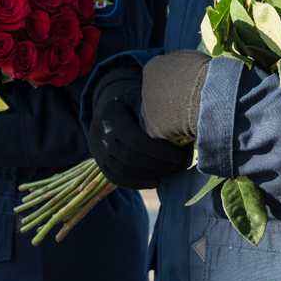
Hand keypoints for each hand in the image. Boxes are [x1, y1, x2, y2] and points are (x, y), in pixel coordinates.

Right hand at [87, 68, 191, 189]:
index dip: (158, 150)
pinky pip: (118, 180)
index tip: (179, 155)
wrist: (100, 119)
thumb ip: (147, 105)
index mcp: (111, 118)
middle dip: (159, 164)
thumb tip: (171, 115)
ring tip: (172, 171)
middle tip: (181, 165)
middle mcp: (102, 138)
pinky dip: (138, 184)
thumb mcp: (132, 97)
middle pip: (131, 158)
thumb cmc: (124, 106)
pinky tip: (157, 182)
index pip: (135, 140)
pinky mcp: (102, 167)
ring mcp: (100, 154)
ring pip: (125, 171)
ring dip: (152, 173)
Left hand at [140, 49, 211, 141]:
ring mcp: (147, 109)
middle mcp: (144, 87)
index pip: (159, 74)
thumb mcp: (189, 56)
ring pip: (156, 112)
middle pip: (156, 94)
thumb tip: (177, 63)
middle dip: (169, 97)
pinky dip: (172, 130)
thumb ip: (178, 60)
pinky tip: (184, 127)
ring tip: (187, 116)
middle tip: (187, 101)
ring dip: (168, 114)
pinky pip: (161, 130)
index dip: (174, 80)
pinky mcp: (152, 128)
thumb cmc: (200, 72)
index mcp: (152, 67)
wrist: (203, 96)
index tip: (186, 84)